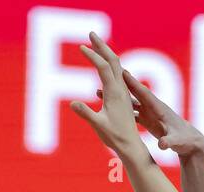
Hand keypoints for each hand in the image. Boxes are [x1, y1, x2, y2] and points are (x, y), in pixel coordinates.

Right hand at [69, 32, 144, 156]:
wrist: (131, 146)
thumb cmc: (115, 137)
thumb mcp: (98, 125)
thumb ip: (86, 113)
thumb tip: (72, 103)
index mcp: (115, 92)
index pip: (103, 67)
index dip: (92, 56)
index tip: (81, 47)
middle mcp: (121, 89)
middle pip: (113, 61)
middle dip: (102, 46)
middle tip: (91, 33)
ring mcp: (123, 93)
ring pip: (116, 68)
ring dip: (105, 55)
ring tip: (96, 46)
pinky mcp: (122, 98)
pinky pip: (116, 78)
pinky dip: (108, 68)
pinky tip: (101, 71)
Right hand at [112, 70, 203, 156]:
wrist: (190, 142)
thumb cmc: (184, 141)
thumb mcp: (176, 142)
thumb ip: (168, 142)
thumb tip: (162, 145)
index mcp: (159, 109)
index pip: (144, 94)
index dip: (134, 84)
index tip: (123, 73)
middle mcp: (153, 107)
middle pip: (134, 92)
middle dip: (122, 83)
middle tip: (108, 70)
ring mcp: (149, 112)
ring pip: (129, 101)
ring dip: (116, 96)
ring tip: (98, 91)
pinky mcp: (146, 119)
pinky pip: (130, 111)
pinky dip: (119, 108)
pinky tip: (109, 106)